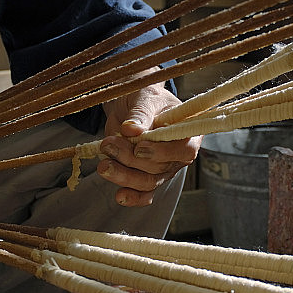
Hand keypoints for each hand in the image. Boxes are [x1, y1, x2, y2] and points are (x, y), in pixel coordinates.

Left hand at [100, 78, 200, 206]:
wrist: (129, 104)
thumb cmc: (144, 95)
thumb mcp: (144, 97)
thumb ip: (140, 113)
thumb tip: (131, 130)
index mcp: (188, 132)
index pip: (184, 149)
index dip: (162, 152)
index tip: (139, 148)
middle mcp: (178, 154)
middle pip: (160, 168)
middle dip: (131, 160)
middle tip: (109, 145)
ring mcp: (163, 168)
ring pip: (147, 182)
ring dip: (124, 176)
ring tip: (104, 165)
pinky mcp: (146, 176)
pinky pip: (143, 192)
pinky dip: (132, 196)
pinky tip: (120, 196)